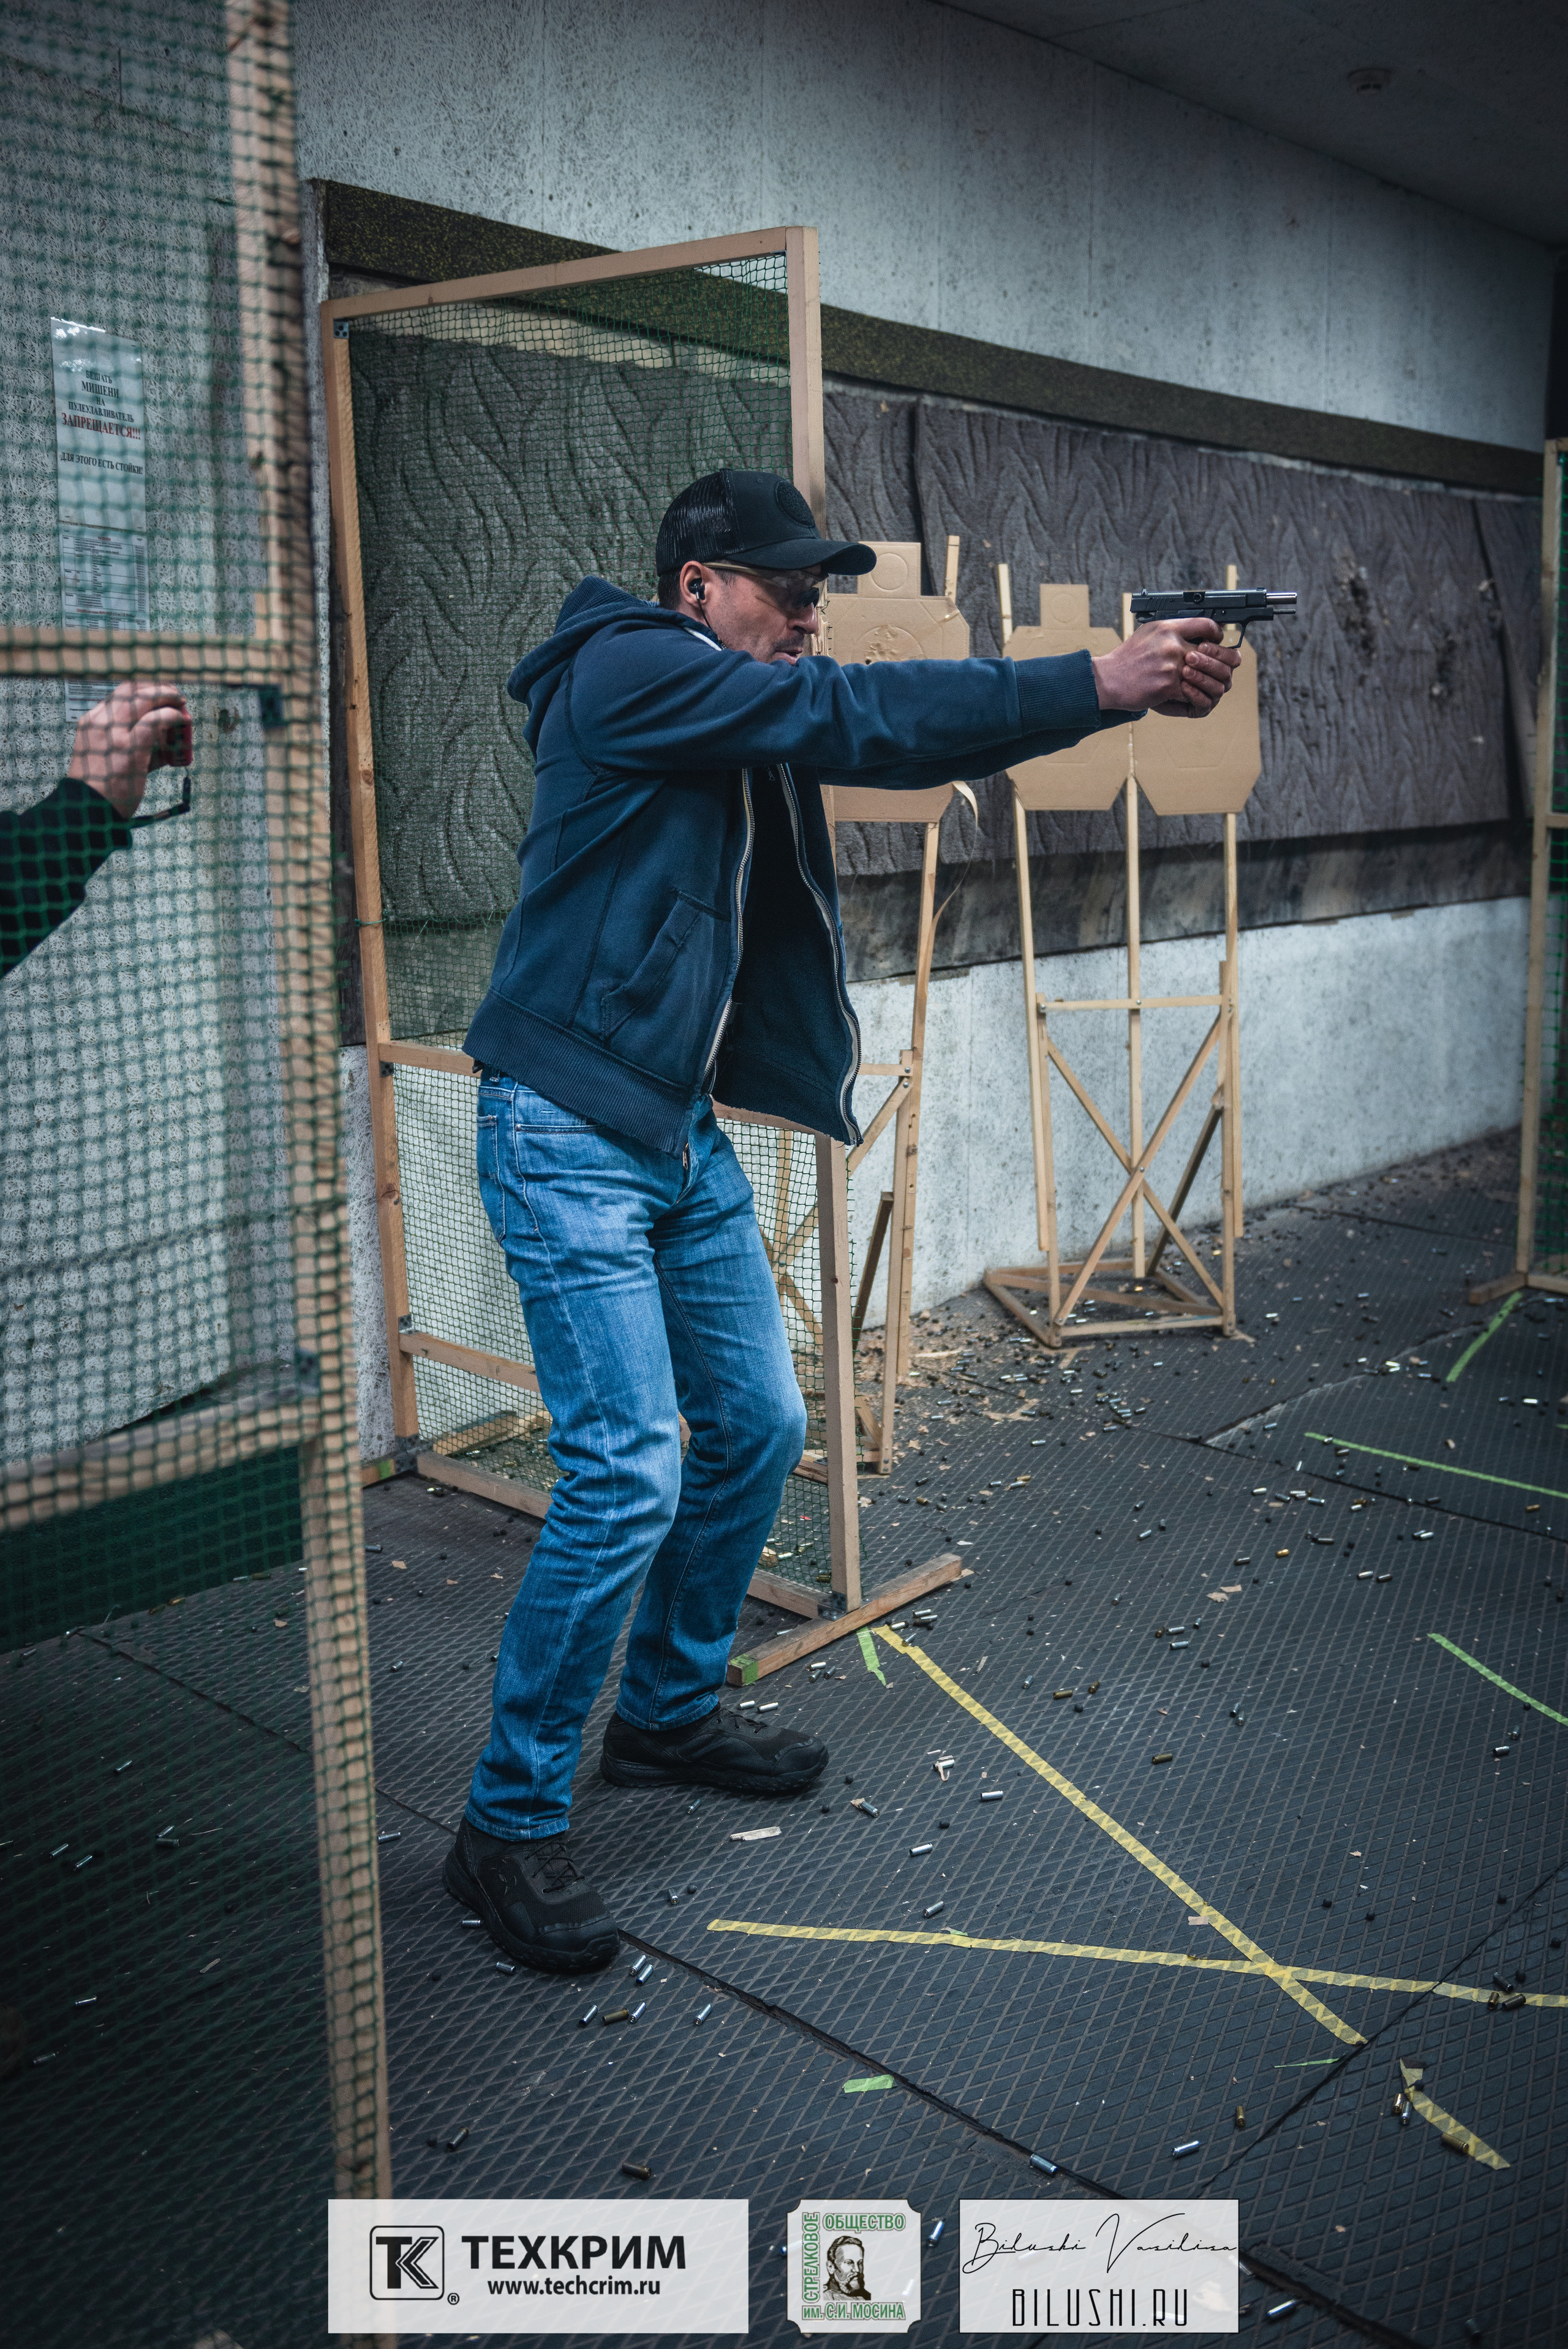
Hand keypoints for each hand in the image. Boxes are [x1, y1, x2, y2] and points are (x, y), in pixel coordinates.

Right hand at [67, 681, 192, 817]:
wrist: (88, 810)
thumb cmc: (102, 789)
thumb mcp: (107, 756)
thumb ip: (131, 744)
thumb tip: (163, 743)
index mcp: (91, 722)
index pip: (119, 694)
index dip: (144, 690)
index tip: (160, 695)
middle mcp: (100, 722)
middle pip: (131, 689)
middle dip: (157, 688)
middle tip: (175, 695)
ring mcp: (114, 733)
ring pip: (143, 698)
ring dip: (167, 696)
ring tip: (181, 703)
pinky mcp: (129, 747)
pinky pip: (156, 721)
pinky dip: (172, 716)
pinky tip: (181, 720)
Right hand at [1091, 619, 1240, 718]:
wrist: (1108, 679)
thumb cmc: (1127, 658)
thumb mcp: (1149, 632)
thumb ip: (1172, 630)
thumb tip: (1195, 631)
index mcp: (1168, 628)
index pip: (1205, 624)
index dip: (1216, 634)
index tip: (1216, 641)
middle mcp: (1171, 644)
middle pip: (1211, 652)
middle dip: (1219, 663)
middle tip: (1221, 668)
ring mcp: (1170, 665)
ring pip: (1205, 675)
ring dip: (1210, 683)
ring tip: (1209, 685)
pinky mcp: (1168, 685)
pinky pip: (1192, 692)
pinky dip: (1195, 697)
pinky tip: (1194, 697)